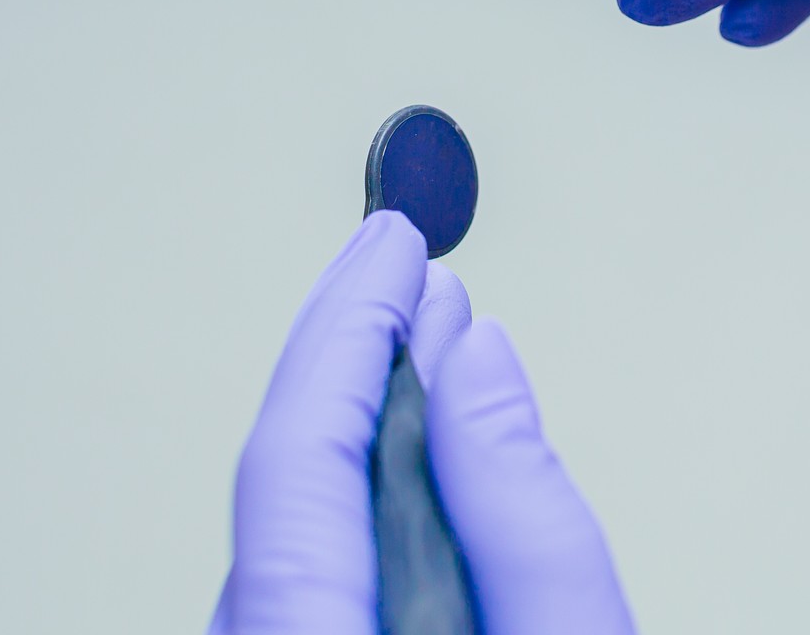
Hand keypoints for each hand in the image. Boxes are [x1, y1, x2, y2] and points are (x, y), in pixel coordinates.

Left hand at [208, 211, 635, 632]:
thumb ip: (528, 519)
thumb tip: (477, 358)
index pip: (298, 453)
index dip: (354, 326)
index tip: (398, 243)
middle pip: (281, 478)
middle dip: (353, 348)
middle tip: (404, 259)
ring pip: (297, 520)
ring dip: (364, 413)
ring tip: (429, 330)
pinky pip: (314, 566)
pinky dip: (366, 488)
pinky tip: (418, 444)